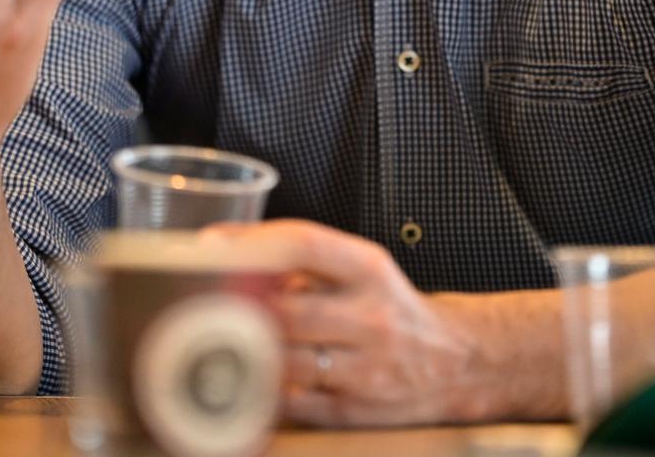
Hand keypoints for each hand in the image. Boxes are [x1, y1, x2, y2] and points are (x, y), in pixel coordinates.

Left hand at [203, 220, 484, 426]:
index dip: (252, 243)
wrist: (458, 362)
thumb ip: (304, 263)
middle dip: (236, 308)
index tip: (211, 245)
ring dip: (243, 353)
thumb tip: (226, 254)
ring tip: (212, 342)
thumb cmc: (393, 309)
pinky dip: (263, 391)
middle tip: (196, 302)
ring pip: (282, 362)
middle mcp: (372, 317)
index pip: (304, 244)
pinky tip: (247, 378)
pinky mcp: (353, 411)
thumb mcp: (362, 270)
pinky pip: (290, 403)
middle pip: (285, 310)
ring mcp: (365, 369)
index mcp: (369, 269)